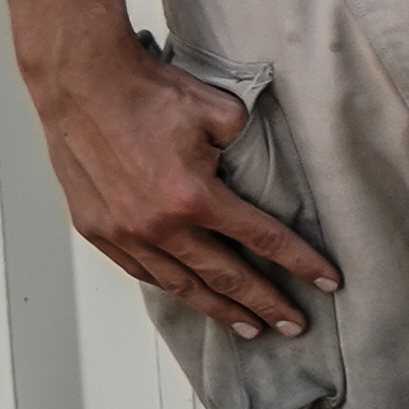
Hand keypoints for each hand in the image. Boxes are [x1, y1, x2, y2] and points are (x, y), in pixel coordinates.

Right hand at [33, 26, 335, 335]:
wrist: (81, 82)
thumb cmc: (148, 91)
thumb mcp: (221, 113)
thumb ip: (247, 148)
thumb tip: (254, 170)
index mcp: (194, 198)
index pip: (262, 240)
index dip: (300, 264)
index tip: (327, 283)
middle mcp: (158, 225)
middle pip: (225, 277)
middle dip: (265, 305)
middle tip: (294, 326)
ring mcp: (124, 232)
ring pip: (180, 284)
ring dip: (217, 308)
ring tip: (248, 327)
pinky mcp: (96, 229)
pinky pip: (141, 271)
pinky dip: (171, 286)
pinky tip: (191, 295)